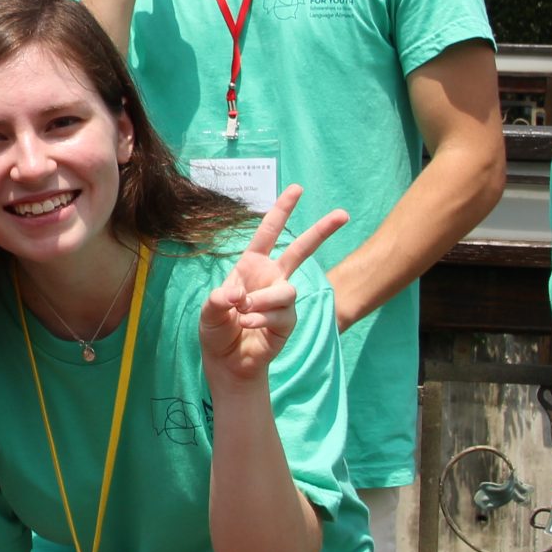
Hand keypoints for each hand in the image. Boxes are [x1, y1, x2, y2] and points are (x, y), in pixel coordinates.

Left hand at [200, 186, 348, 385]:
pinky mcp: (288, 320)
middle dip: (321, 231)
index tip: (296, 189)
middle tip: (343, 214)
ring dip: (262, 300)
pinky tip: (248, 325)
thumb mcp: (208, 312)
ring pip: (286, 289)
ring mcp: (281, 299)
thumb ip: (217, 300)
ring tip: (243, 312)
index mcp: (251, 266)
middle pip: (300, 250)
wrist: (227, 362)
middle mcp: (270, 277)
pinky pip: (282, 313)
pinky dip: (261, 318)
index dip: (281, 210)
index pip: (268, 233)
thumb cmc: (217, 331)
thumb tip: (236, 295)